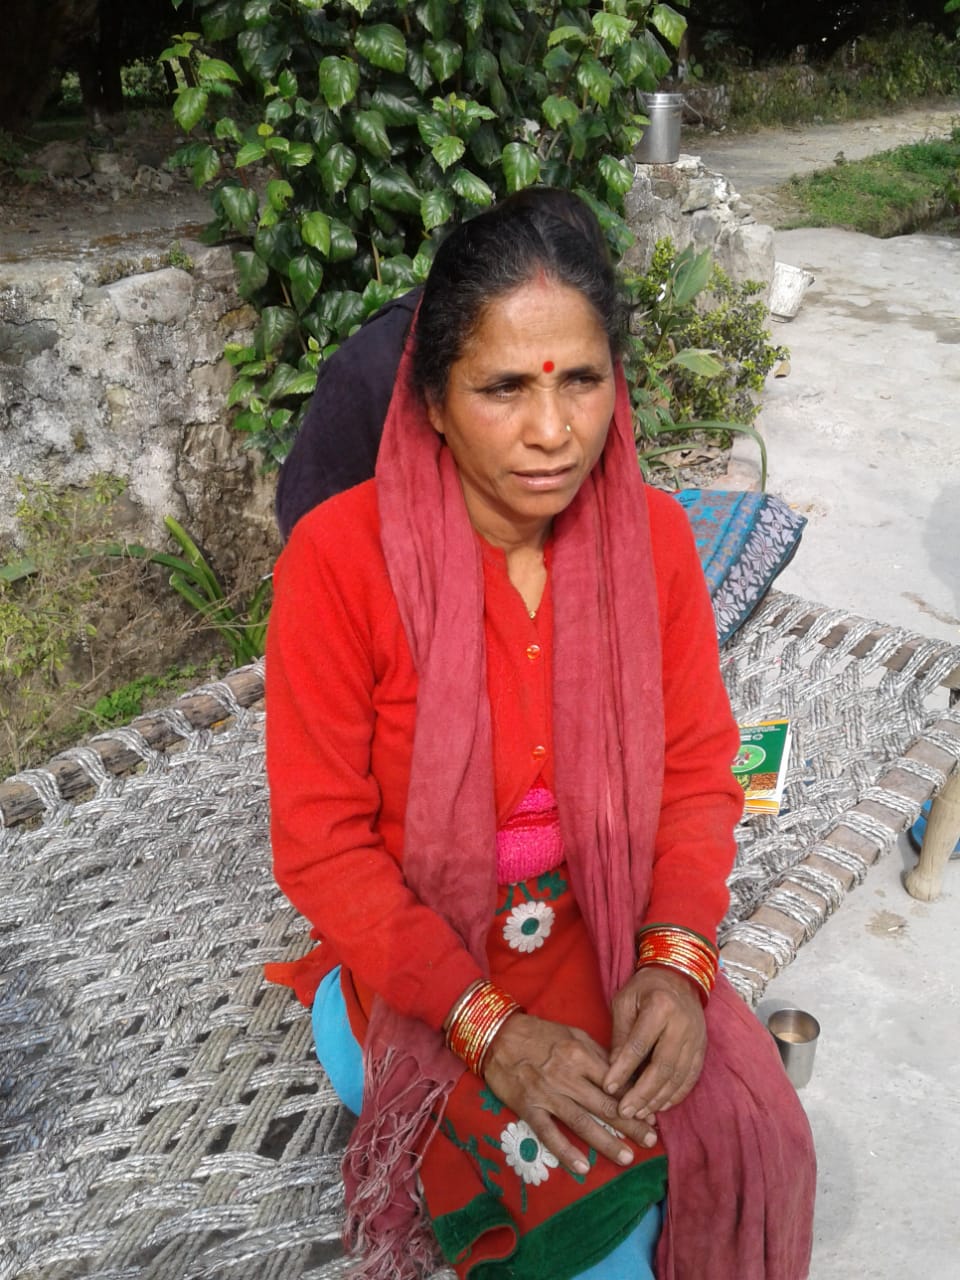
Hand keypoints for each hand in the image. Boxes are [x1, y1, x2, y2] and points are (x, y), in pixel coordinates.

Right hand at [482, 1012, 658, 1175]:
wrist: (496, 1034)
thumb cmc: (538, 1033)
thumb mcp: (572, 1033)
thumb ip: (597, 1055)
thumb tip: (623, 1076)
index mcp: (580, 1054)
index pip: (615, 1082)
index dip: (635, 1100)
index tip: (652, 1115)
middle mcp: (567, 1075)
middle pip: (604, 1105)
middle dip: (631, 1125)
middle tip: (652, 1142)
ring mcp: (547, 1093)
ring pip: (582, 1122)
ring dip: (606, 1141)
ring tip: (627, 1157)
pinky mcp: (528, 1106)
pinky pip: (548, 1133)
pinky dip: (565, 1151)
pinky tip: (582, 1167)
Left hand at [603, 966, 706, 1120]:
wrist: (678, 977)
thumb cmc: (645, 988)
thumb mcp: (624, 1001)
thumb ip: (620, 1034)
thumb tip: (612, 1069)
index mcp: (660, 1006)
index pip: (639, 1045)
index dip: (623, 1069)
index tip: (608, 1088)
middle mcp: (682, 1024)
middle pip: (662, 1066)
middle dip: (642, 1093)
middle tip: (625, 1112)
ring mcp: (696, 1039)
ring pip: (678, 1077)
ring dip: (657, 1099)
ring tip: (638, 1114)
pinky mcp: (702, 1049)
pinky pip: (690, 1078)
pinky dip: (675, 1095)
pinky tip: (660, 1106)